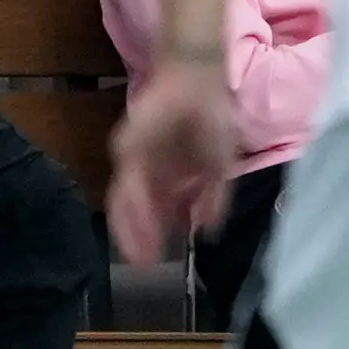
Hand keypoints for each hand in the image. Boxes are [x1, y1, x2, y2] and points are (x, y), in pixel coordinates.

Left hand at [107, 55, 239, 264]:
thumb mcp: (221, 167)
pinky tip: (144, 228)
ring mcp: (137, 162)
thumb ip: (214, 198)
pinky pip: (127, 187)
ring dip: (133, 231)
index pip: (158, 210)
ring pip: (128, 204)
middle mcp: (150, 171)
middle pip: (138, 211)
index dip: (158, 233)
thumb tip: (206, 230)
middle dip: (141, 239)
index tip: (160, 258)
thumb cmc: (213, 118)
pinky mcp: (128, 152)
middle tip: (146, 265)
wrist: (198, 83)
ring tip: (140, 255)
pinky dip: (134, 211)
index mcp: (171, 174)